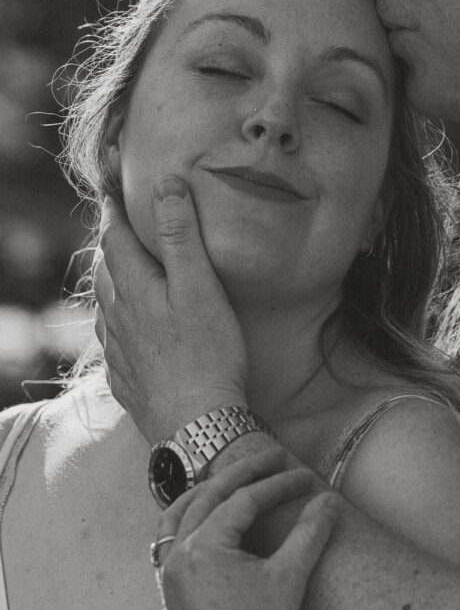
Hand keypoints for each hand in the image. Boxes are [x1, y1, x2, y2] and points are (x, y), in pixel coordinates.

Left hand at [94, 176, 247, 442]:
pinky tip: (125, 326)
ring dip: (109, 281)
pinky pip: (111, 337)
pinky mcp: (125, 377)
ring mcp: (117, 349)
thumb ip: (180, 234)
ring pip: (104, 304)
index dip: (113, 211)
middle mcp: (116, 316)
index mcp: (133, 288)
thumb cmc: (206, 353)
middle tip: (120, 227)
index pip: (114, 238)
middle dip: (110, 244)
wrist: (197, 424)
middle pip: (105, 269)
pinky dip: (114, 319)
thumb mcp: (199, 286)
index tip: (112, 191)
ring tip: (120, 270)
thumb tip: (165, 185)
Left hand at [156, 448, 341, 609]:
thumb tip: (330, 500)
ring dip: (209, 489)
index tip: (307, 476)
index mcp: (203, 547)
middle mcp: (178, 554)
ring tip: (237, 476)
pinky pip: (171, 538)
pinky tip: (207, 515)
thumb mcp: (290, 577)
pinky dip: (189, 516)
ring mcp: (169, 573)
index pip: (243, 500)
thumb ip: (310, 532)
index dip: (279, 484)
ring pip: (182, 512)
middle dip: (244, 474)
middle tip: (275, 456)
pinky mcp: (170, 590)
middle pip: (210, 495)